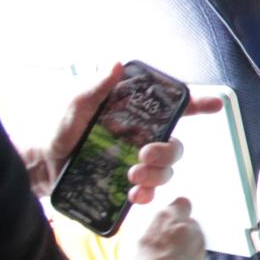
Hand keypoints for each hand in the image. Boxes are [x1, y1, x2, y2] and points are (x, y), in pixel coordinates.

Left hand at [22, 62, 222, 200]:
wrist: (43, 166)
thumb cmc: (60, 130)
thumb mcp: (75, 106)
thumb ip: (96, 88)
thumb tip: (115, 64)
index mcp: (138, 118)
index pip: (175, 109)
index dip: (199, 105)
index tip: (216, 104)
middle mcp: (144, 140)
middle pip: (177, 146)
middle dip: (168, 152)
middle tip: (144, 154)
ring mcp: (138, 164)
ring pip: (167, 171)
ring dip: (157, 174)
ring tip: (131, 175)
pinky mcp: (128, 186)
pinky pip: (150, 193)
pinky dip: (147, 194)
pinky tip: (134, 195)